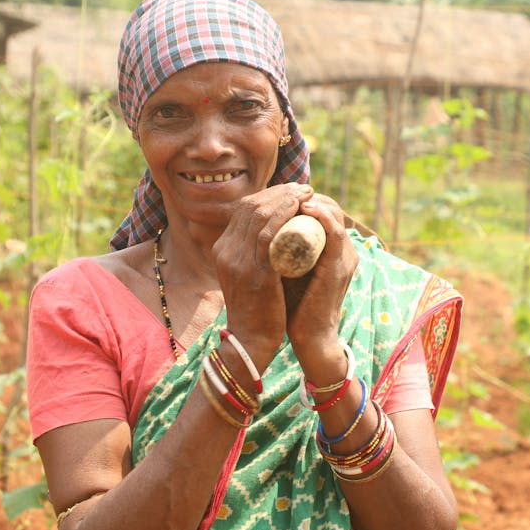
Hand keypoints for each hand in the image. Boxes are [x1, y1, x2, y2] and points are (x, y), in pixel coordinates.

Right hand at [211, 182, 314, 367]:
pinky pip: (267, 235)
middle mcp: (225, 251)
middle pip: (251, 206)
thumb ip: (253, 255)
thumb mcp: (247, 276)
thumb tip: (275, 235)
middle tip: (304, 187)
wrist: (251, 342)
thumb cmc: (258, 310)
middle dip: (280, 191)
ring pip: (259, 215)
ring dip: (285, 198)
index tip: (293, 191)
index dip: (269, 195)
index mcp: (222, 249)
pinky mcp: (254, 273)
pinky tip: (300, 208)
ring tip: (306, 192)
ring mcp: (237, 261)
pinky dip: (284, 216)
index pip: (243, 209)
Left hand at [283, 193, 357, 368]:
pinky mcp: (339, 267)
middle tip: (278, 191)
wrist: (309, 337)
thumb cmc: (293, 305)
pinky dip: (320, 217)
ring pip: (332, 212)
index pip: (321, 207)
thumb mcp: (286, 268)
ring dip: (309, 199)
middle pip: (327, 204)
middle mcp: (343, 247)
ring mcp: (344, 256)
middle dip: (300, 194)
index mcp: (332, 246)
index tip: (273, 194)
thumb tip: (253, 228)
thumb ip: (279, 249)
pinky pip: (334, 233)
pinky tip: (303, 209)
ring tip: (286, 195)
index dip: (297, 197)